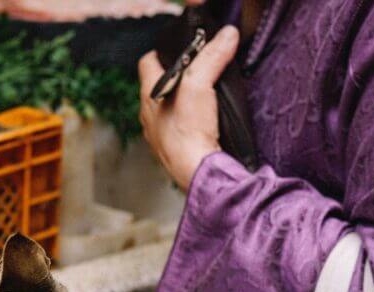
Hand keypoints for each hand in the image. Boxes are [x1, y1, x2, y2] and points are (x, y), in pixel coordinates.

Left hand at [137, 26, 239, 190]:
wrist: (197, 172)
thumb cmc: (188, 133)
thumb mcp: (200, 84)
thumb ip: (211, 58)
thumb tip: (226, 37)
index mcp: (149, 97)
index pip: (147, 63)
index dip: (163, 53)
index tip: (181, 50)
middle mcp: (150, 117)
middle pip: (159, 86)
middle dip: (177, 76)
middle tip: (198, 71)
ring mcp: (160, 136)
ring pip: (168, 110)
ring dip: (184, 102)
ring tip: (205, 96)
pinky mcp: (174, 151)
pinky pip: (179, 130)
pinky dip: (191, 123)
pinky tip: (206, 123)